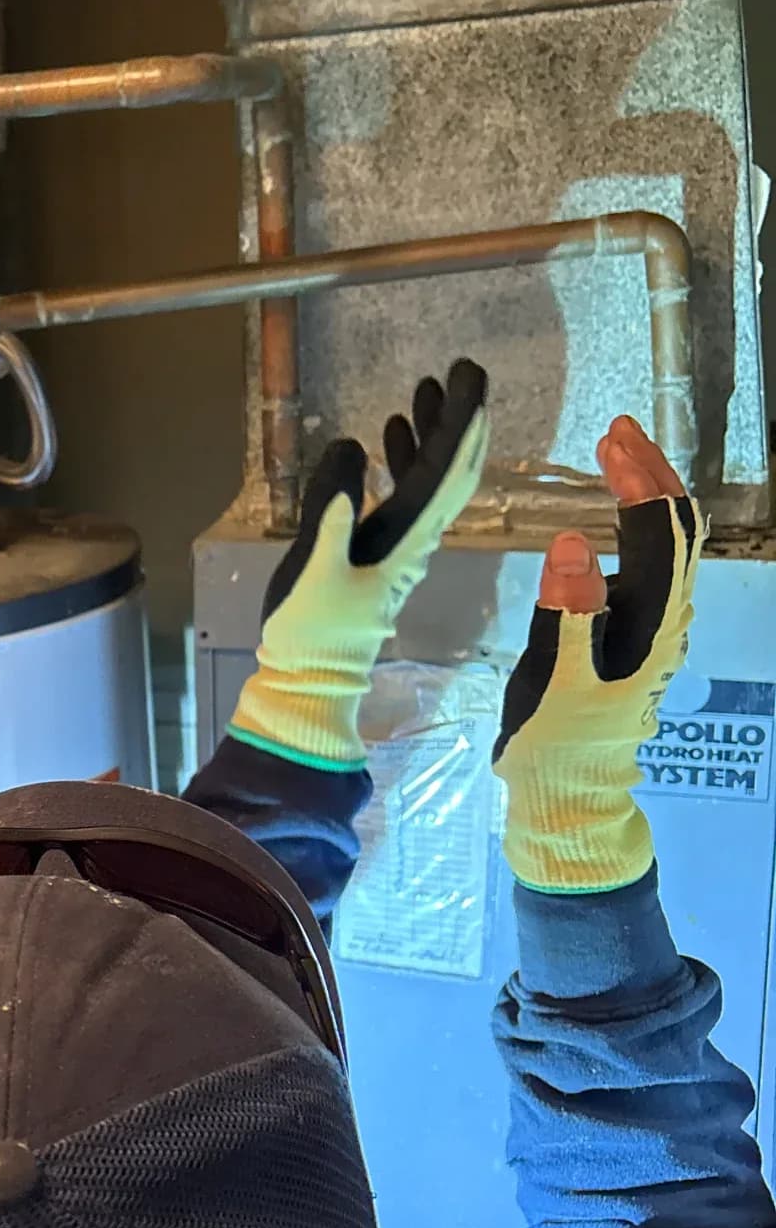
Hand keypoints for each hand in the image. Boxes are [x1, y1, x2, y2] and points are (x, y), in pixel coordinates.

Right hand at [230, 362, 490, 769]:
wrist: (311, 680)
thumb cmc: (312, 631)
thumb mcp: (314, 568)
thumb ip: (331, 510)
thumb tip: (351, 447)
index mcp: (406, 539)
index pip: (447, 473)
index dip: (462, 424)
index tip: (471, 380)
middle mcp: (415, 539)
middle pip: (452, 472)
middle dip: (458, 420)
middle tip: (459, 370)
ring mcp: (402, 547)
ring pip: (430, 482)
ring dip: (432, 436)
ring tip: (422, 391)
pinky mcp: (383, 554)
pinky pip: (406, 498)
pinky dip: (404, 464)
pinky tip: (385, 440)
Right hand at [492, 416, 703, 894]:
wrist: (569, 794)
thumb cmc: (556, 741)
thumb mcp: (551, 680)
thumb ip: (564, 612)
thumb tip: (570, 542)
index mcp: (647, 624)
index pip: (658, 535)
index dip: (640, 483)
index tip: (610, 444)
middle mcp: (661, 619)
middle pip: (675, 533)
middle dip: (651, 476)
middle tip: (618, 433)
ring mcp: (651, 628)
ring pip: (666, 549)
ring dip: (647, 498)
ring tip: (616, 459)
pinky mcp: (632, 637)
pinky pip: (647, 568)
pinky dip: (635, 530)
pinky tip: (609, 522)